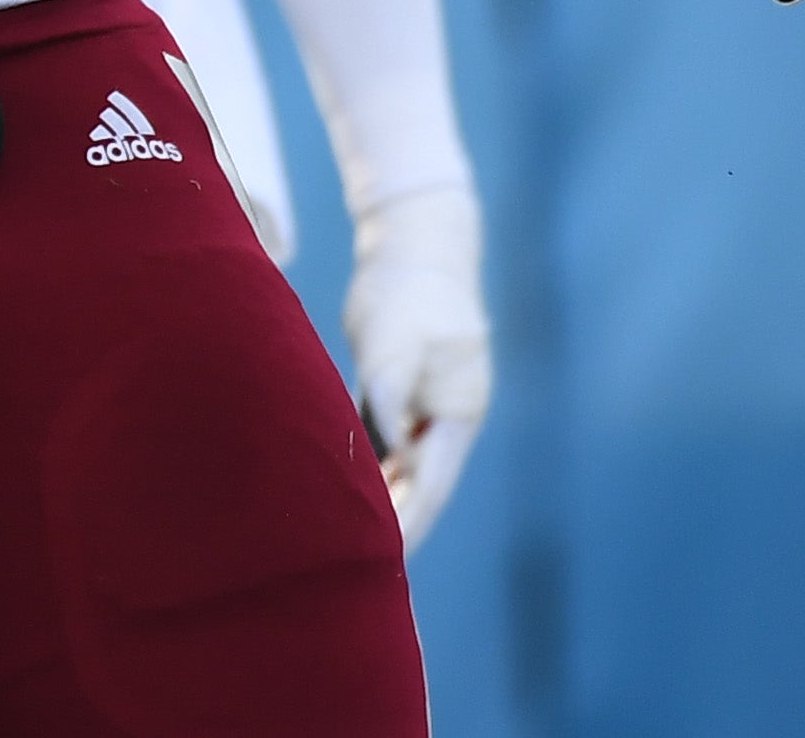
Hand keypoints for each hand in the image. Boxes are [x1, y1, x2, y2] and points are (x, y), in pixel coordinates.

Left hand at [346, 181, 491, 548]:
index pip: (433, 482)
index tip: (384, 558)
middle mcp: (447, 413)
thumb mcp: (394, 341)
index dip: (408, 522)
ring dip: (379, 497)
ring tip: (346, 543)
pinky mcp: (401, 385)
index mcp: (459, 410)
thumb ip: (389, 395)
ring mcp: (426, 401)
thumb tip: (392, 453)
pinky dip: (369, 464)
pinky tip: (344, 489)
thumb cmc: (406, 287)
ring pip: (400, 463)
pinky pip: (384, 438)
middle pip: (420, 482)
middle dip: (393, 521)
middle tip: (356, 568)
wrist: (409, 237)